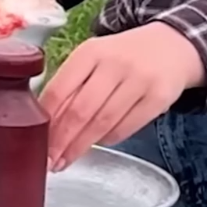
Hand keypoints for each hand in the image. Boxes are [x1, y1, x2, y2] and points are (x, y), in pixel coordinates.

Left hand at [39, 23, 205, 170]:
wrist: (171, 46)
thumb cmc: (122, 56)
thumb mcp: (94, 57)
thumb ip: (72, 83)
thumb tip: (44, 122)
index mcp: (90, 52)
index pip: (60, 89)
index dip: (46, 120)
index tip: (34, 141)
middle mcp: (114, 64)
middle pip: (80, 110)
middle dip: (61, 141)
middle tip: (48, 161)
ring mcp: (139, 80)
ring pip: (103, 123)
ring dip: (81, 146)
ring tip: (66, 160)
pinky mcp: (159, 98)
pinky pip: (126, 128)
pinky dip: (107, 140)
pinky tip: (96, 145)